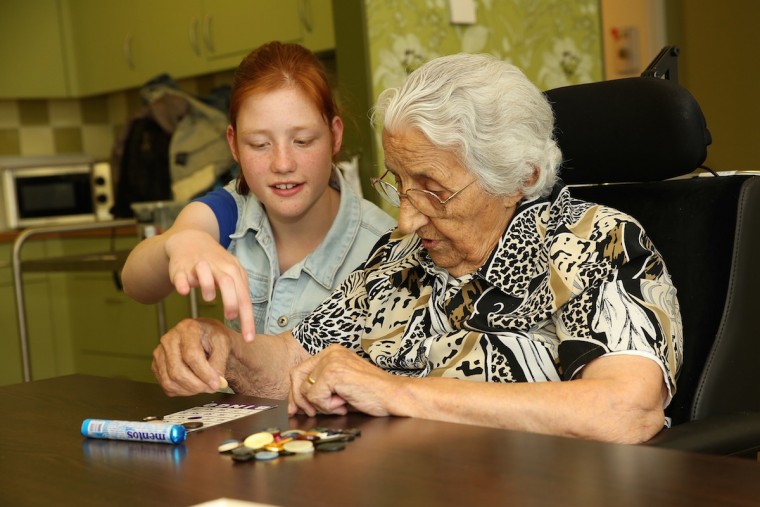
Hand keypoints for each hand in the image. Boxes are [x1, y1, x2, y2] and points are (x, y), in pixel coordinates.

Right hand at [152, 318, 233, 395]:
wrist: (205, 336)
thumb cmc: (213, 338)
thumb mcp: (224, 343)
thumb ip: (220, 362)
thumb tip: (216, 382)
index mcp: (187, 328)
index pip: (191, 355)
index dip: (204, 373)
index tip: (216, 383)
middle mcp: (169, 339)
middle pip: (177, 371)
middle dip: (197, 385)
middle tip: (212, 388)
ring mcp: (160, 353)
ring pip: (170, 381)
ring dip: (190, 390)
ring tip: (204, 386)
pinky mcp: (156, 365)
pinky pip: (166, 385)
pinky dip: (182, 391)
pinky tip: (194, 386)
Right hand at [164, 229, 255, 341]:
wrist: (190, 240)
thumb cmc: (216, 264)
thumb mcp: (232, 275)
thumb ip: (239, 295)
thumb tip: (246, 321)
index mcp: (234, 272)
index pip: (244, 298)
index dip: (248, 319)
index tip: (249, 339)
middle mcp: (218, 267)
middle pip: (229, 283)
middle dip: (231, 301)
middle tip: (231, 317)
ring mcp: (199, 266)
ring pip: (206, 274)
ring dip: (208, 287)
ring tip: (209, 300)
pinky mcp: (181, 267)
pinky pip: (181, 275)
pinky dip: (183, 283)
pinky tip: (184, 292)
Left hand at [287, 344, 401, 416]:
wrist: (392, 395)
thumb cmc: (371, 393)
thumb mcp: (341, 386)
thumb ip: (320, 389)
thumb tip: (295, 404)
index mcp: (332, 352)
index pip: (301, 370)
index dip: (296, 392)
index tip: (296, 408)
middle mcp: (330, 352)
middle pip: (296, 377)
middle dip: (300, 399)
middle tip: (312, 412)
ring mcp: (331, 361)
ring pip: (305, 390)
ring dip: (321, 405)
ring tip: (340, 404)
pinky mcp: (332, 373)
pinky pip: (314, 397)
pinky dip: (327, 406)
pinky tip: (344, 403)